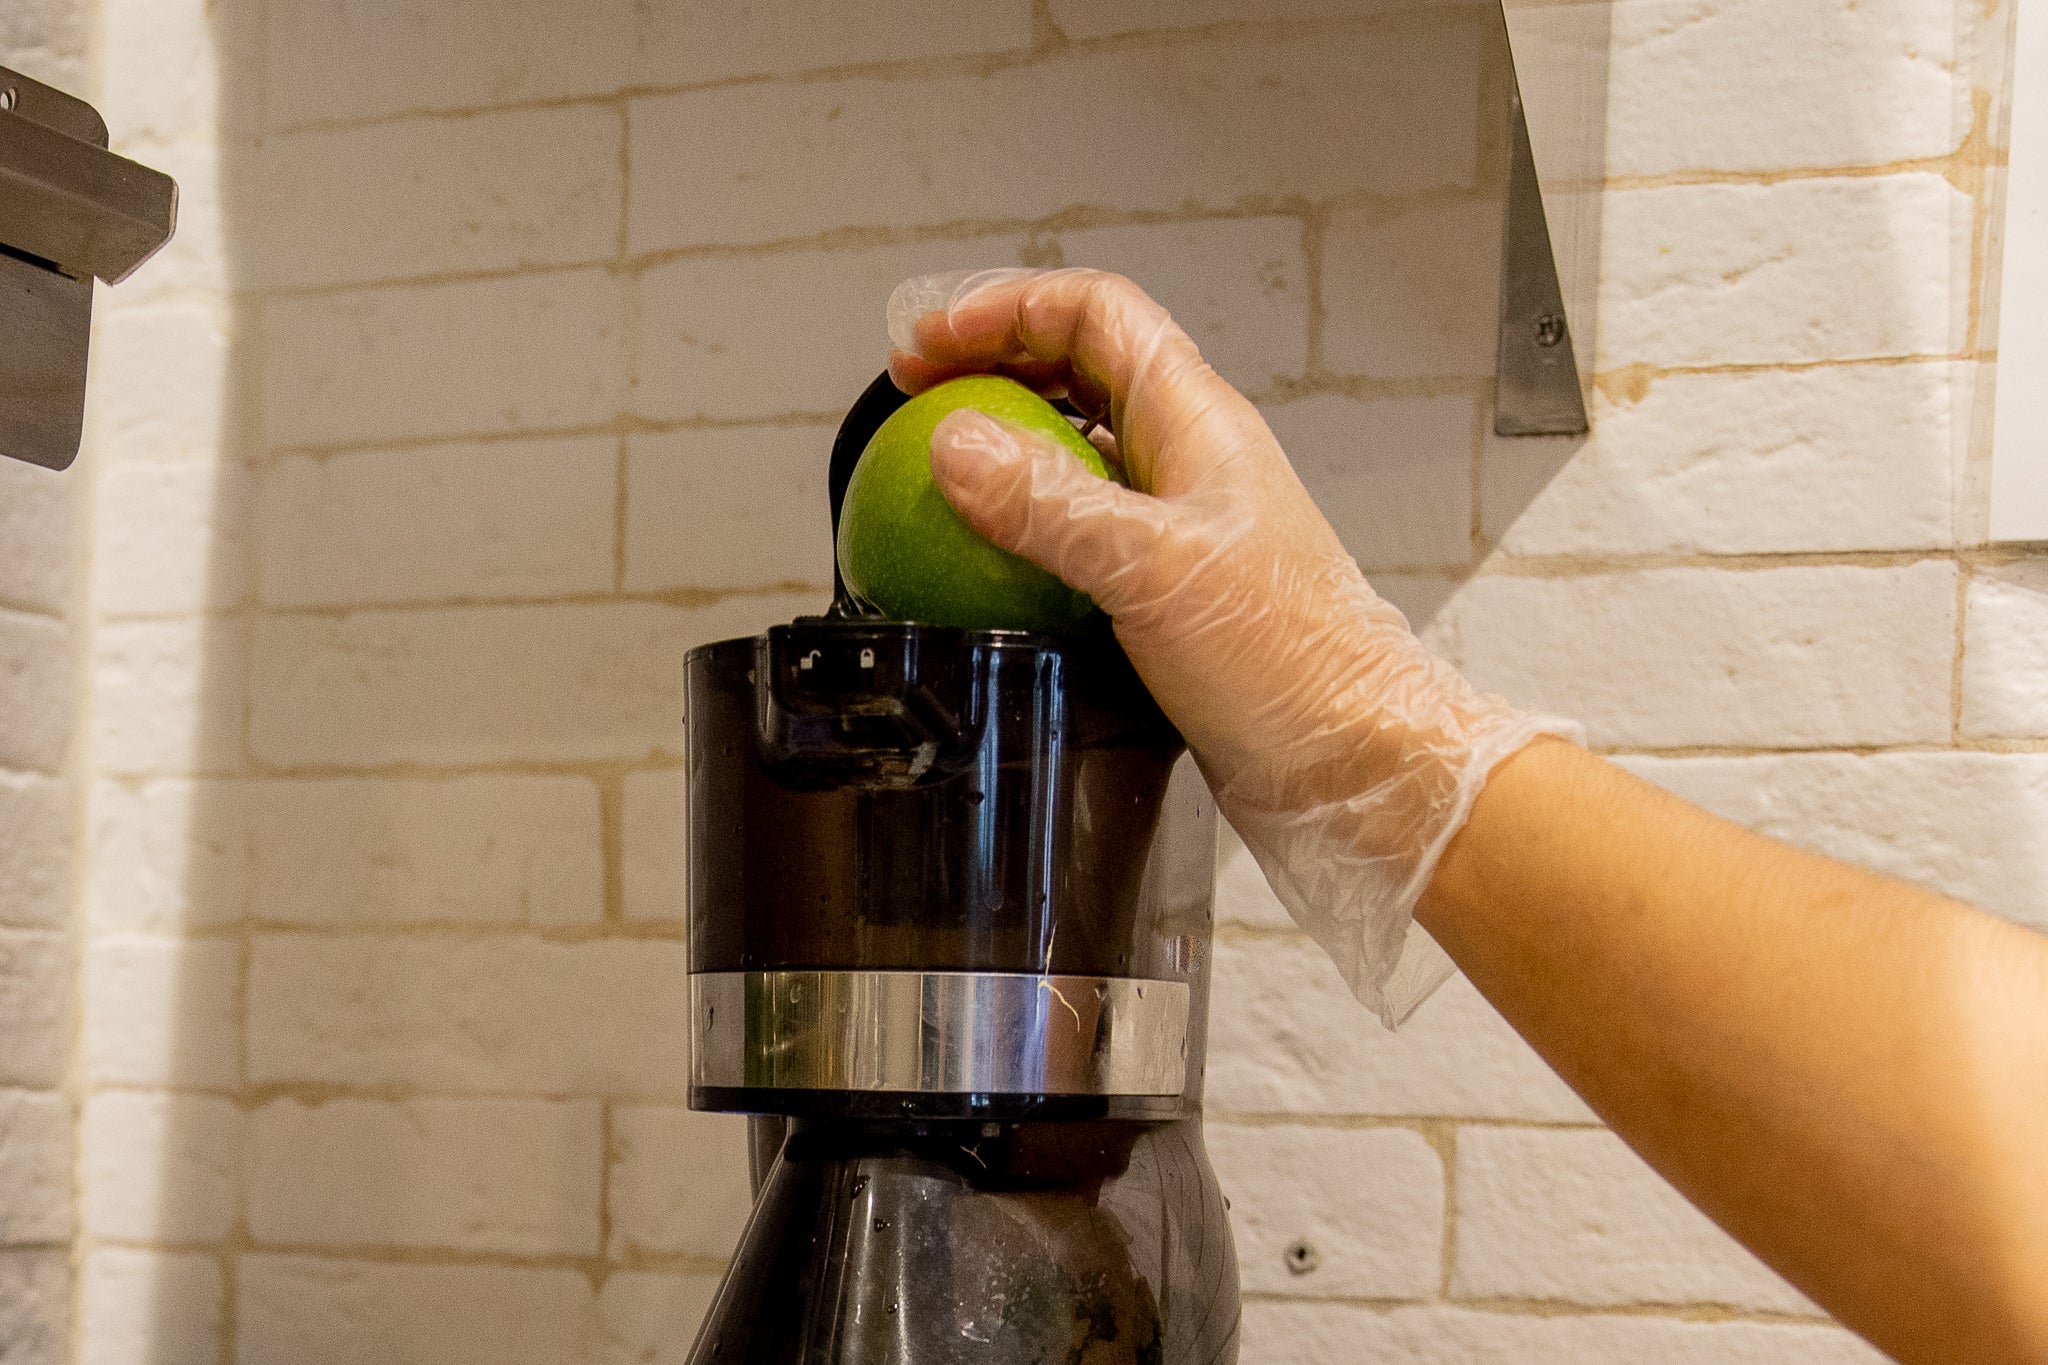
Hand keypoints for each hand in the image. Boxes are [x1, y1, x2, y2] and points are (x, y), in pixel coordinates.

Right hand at [888, 267, 1573, 1024]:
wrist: (1355, 757)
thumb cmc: (1288, 659)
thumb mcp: (1154, 570)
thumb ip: (1050, 505)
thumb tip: (953, 445)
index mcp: (1197, 421)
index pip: (1095, 314)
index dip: (1006, 308)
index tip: (928, 347)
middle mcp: (1189, 459)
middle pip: (1079, 368)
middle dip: (994, 364)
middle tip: (915, 398)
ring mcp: (1180, 523)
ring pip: (1078, 449)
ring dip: (1006, 445)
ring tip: (936, 472)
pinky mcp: (1169, 589)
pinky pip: (1082, 531)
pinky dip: (1026, 529)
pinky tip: (984, 566)